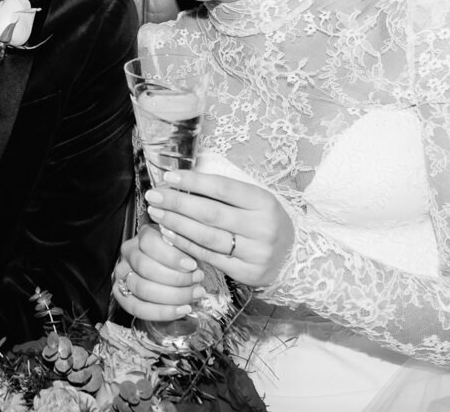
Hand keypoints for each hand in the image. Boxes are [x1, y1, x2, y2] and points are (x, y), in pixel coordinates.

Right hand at [112, 224, 205, 320]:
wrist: (174, 273)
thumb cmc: (183, 257)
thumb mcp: (186, 246)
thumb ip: (187, 250)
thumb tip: (192, 266)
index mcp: (143, 234)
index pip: (149, 243)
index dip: (171, 256)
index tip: (192, 266)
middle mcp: (128, 252)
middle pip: (145, 267)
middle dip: (175, 278)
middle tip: (197, 282)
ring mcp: (122, 274)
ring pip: (142, 289)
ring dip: (172, 296)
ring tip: (194, 295)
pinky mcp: (122, 296)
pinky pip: (138, 309)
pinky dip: (163, 312)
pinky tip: (182, 310)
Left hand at [144, 170, 293, 288]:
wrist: (295, 257)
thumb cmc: (264, 221)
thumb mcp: (255, 201)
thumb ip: (224, 193)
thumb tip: (183, 180)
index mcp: (264, 202)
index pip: (222, 188)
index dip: (193, 181)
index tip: (169, 177)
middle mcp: (262, 227)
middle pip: (211, 213)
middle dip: (177, 203)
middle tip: (154, 195)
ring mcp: (255, 253)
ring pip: (207, 237)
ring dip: (177, 224)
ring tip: (157, 213)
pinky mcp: (247, 273)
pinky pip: (210, 256)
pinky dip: (186, 245)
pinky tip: (170, 235)